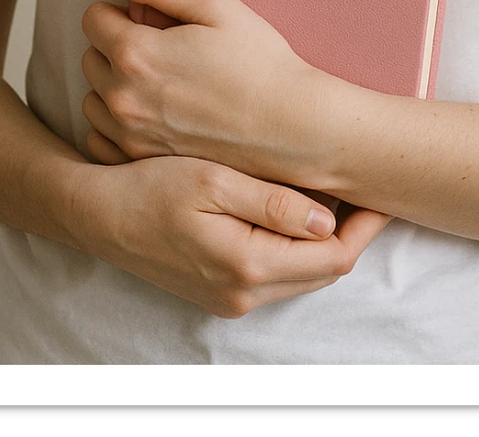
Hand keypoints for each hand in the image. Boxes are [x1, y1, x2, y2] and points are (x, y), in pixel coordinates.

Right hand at [74, 153, 390, 318]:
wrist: (96, 215)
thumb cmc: (148, 187)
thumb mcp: (211, 181)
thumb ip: (271, 203)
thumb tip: (327, 220)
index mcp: (246, 265)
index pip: (332, 257)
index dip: (365, 224)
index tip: (382, 190)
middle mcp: (243, 293)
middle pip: (324, 271)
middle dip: (354, 231)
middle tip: (370, 186)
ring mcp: (230, 298)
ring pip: (302, 273)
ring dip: (325, 239)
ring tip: (340, 191)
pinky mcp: (220, 291)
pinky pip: (276, 273)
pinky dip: (296, 246)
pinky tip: (295, 209)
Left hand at [81, 0, 330, 184]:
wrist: (290, 128)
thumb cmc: (259, 63)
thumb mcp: (216, 6)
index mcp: (136, 53)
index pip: (93, 18)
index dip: (121, 9)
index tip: (151, 18)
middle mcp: (123, 98)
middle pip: (90, 56)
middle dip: (115, 45)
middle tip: (161, 48)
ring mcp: (130, 136)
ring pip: (93, 98)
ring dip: (113, 84)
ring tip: (160, 82)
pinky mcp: (142, 162)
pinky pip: (102, 137)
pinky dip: (118, 123)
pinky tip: (154, 114)